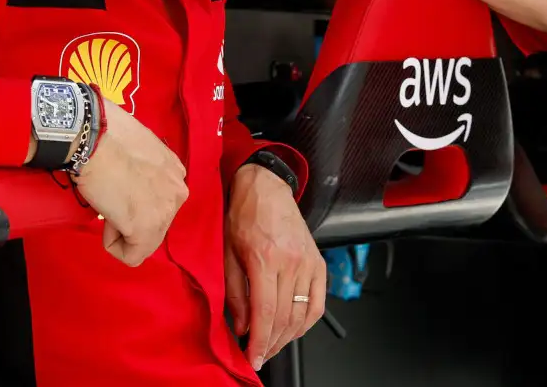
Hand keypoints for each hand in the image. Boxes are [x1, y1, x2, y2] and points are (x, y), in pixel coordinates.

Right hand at [71, 100, 188, 265]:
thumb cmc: (106, 137)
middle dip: (129, 217)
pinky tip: (106, 220)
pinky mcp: (146, 230)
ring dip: (121, 229)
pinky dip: (114, 245)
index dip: (132, 198)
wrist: (92, 139)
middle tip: (109, 196)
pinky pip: (132, 256)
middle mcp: (178, 192)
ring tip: (108, 203)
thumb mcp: (138, 149)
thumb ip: (145, 171)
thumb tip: (130, 186)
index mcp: (176, 172)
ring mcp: (165, 212)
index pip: (157, 202)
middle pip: (154, 223)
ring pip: (144, 241)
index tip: (116, 185)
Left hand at [223, 162, 325, 369]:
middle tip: (259, 355)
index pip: (266, 312)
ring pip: (303, 314)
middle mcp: (291, 262)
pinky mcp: (319, 263)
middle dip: (272, 343)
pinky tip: (294, 329)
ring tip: (273, 345)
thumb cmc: (243, 216)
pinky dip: (307, 322)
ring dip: (288, 337)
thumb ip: (235, 293)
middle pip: (286, 317)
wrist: (266, 189)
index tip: (253, 357)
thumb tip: (242, 326)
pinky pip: (318, 302)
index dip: (260, 341)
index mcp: (265, 258)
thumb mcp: (227, 253)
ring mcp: (309, 262)